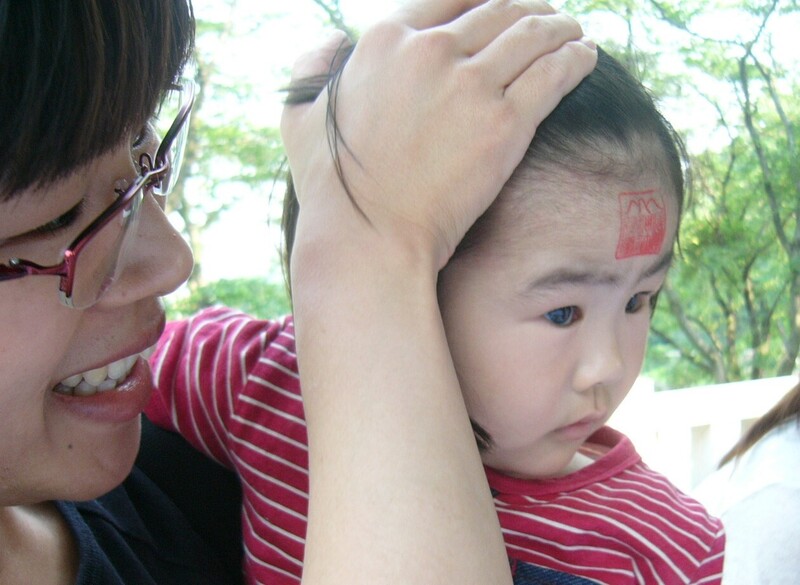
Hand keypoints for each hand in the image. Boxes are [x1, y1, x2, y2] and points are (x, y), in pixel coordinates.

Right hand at [281, 0, 596, 271]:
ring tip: (574, 33)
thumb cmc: (334, 188)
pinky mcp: (504, 123)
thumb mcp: (299, 117)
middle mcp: (430, 50)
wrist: (369, 237)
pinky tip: (586, 56)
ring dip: (561, 27)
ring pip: (533, 33)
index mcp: (385, 40)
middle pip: (499, 8)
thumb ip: (313, 70)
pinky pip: (555, 72)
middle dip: (531, 8)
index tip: (503, 8)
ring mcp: (471, 84)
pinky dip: (575, 58)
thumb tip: (333, 41)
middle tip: (549, 18)